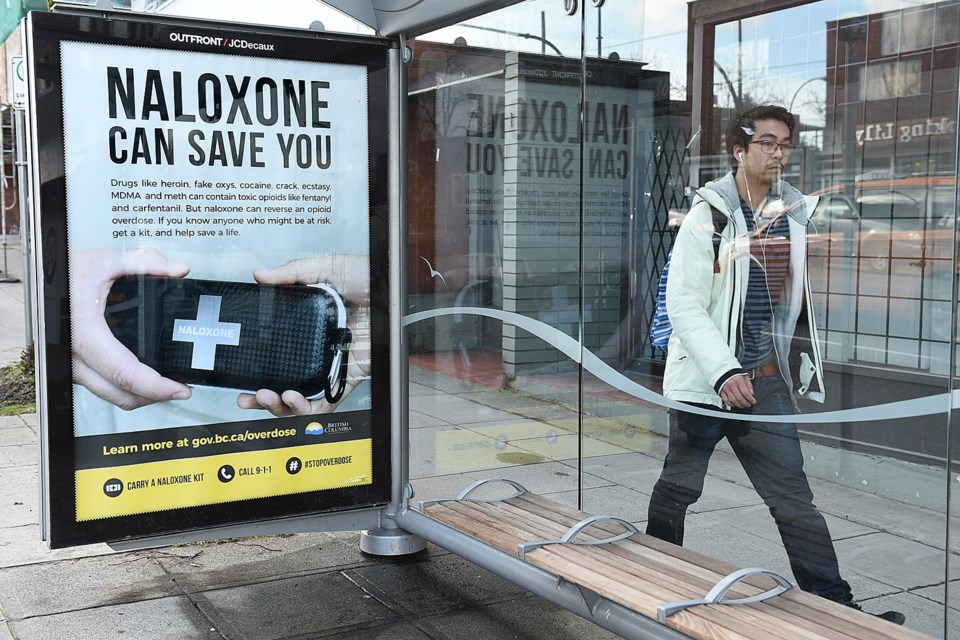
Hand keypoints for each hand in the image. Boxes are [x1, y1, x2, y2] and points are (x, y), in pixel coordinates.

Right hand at [70, 247, 191, 409]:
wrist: (37, 276)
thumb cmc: (63, 270)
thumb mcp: (105, 259)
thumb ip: (145, 262)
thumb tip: (178, 269)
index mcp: (84, 334)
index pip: (125, 374)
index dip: (157, 387)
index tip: (180, 390)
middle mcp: (73, 356)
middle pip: (120, 394)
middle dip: (154, 397)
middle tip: (180, 390)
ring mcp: (70, 363)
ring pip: (108, 394)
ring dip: (138, 395)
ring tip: (165, 385)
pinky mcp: (71, 364)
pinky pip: (99, 385)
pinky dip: (122, 386)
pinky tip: (141, 375)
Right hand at [237, 255, 370, 415]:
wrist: (391, 287)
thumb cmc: (368, 278)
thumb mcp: (326, 268)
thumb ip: (292, 273)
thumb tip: (261, 275)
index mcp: (306, 329)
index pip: (275, 356)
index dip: (256, 369)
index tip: (240, 374)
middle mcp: (315, 351)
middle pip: (284, 384)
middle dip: (263, 398)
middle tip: (249, 396)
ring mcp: (330, 366)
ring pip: (302, 399)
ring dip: (280, 405)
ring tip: (270, 397)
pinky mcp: (347, 376)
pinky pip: (328, 401)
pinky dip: (309, 408)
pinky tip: (294, 399)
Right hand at [720, 374, 755, 408]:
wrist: (724, 371)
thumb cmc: (735, 374)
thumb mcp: (744, 376)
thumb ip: (749, 384)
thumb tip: (752, 393)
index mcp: (738, 380)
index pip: (746, 393)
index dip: (750, 399)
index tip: (753, 401)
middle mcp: (732, 385)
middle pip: (740, 398)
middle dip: (745, 403)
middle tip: (748, 404)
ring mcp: (726, 389)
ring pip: (733, 400)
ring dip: (739, 405)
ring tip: (743, 405)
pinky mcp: (721, 391)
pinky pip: (726, 400)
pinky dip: (730, 404)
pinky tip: (734, 404)